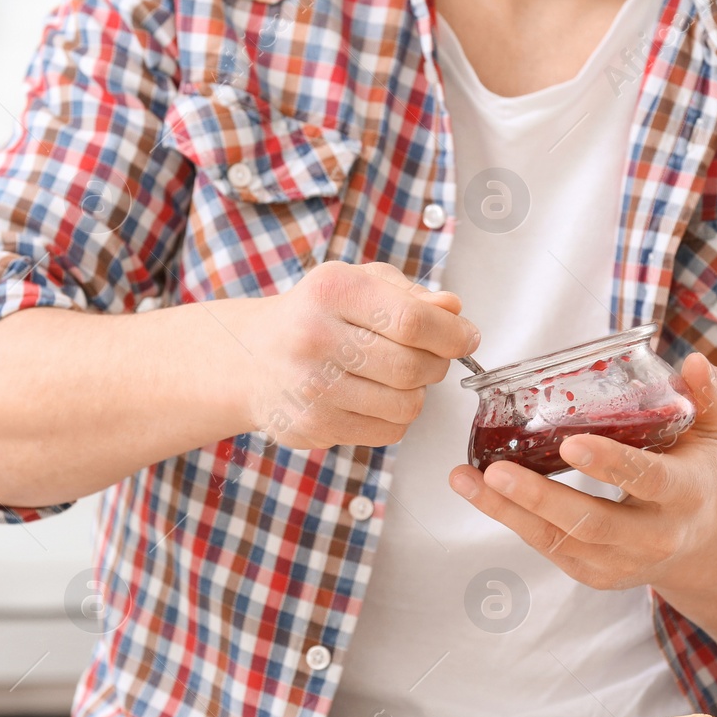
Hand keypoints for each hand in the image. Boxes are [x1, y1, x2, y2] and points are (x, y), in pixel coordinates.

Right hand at [230, 261, 480, 449]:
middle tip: (429, 358)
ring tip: (395, 378)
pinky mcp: (313, 426)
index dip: (453, 335)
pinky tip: (373, 399)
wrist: (250, 358)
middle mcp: (315, 338)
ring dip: (415, 394)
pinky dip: (394, 418)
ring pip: (406, 406)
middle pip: (413, 367)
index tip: (466, 338)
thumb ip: (411, 295)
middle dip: (436, 365)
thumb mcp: (358, 284)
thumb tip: (455, 312)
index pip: (413, 321)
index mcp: (332, 291)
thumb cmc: (315, 315)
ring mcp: (312, 388)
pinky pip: (387, 432)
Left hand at [447, 352, 716, 591]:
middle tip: (498, 470)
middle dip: (540, 498)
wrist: (698, 541)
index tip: (572, 443)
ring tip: (466, 479)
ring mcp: (620, 561)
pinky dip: (509, 519)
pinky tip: (478, 492)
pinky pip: (546, 547)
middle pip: (592, 522)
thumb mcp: (711, 431)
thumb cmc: (693, 473)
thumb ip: (709, 394)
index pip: (649, 480)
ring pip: (558, 539)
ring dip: (507, 510)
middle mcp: (654, 535)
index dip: (610, 464)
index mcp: (685, 494)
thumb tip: (692, 362)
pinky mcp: (592, 573)